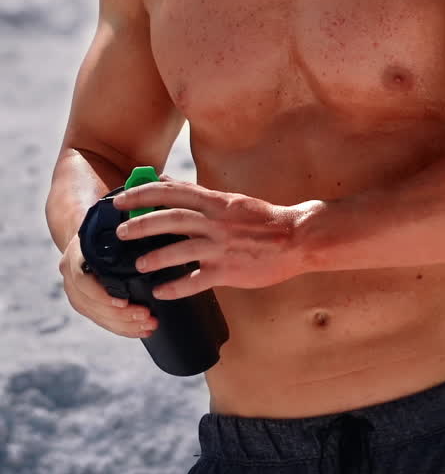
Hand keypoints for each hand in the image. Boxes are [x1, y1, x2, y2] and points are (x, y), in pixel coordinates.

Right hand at [58, 232, 158, 339]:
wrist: (84, 236)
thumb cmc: (103, 224)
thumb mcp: (109, 221)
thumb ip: (123, 227)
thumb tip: (149, 225)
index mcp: (76, 254)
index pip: (83, 280)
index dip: (102, 295)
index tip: (124, 301)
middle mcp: (70, 275)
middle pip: (93, 303)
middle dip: (121, 315)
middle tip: (147, 316)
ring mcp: (75, 292)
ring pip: (97, 316)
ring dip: (124, 325)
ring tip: (149, 326)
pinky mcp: (84, 304)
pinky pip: (101, 320)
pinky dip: (121, 327)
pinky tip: (140, 330)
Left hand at [112, 178, 323, 297]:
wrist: (296, 237)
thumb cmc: (261, 219)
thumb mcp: (229, 200)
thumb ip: (198, 196)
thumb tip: (164, 181)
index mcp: (216, 201)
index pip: (172, 191)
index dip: (143, 193)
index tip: (120, 198)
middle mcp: (216, 221)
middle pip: (171, 218)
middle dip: (141, 223)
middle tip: (119, 232)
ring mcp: (221, 247)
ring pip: (180, 249)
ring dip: (155, 257)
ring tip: (137, 264)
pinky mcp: (228, 271)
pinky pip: (197, 281)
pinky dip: (176, 287)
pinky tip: (161, 292)